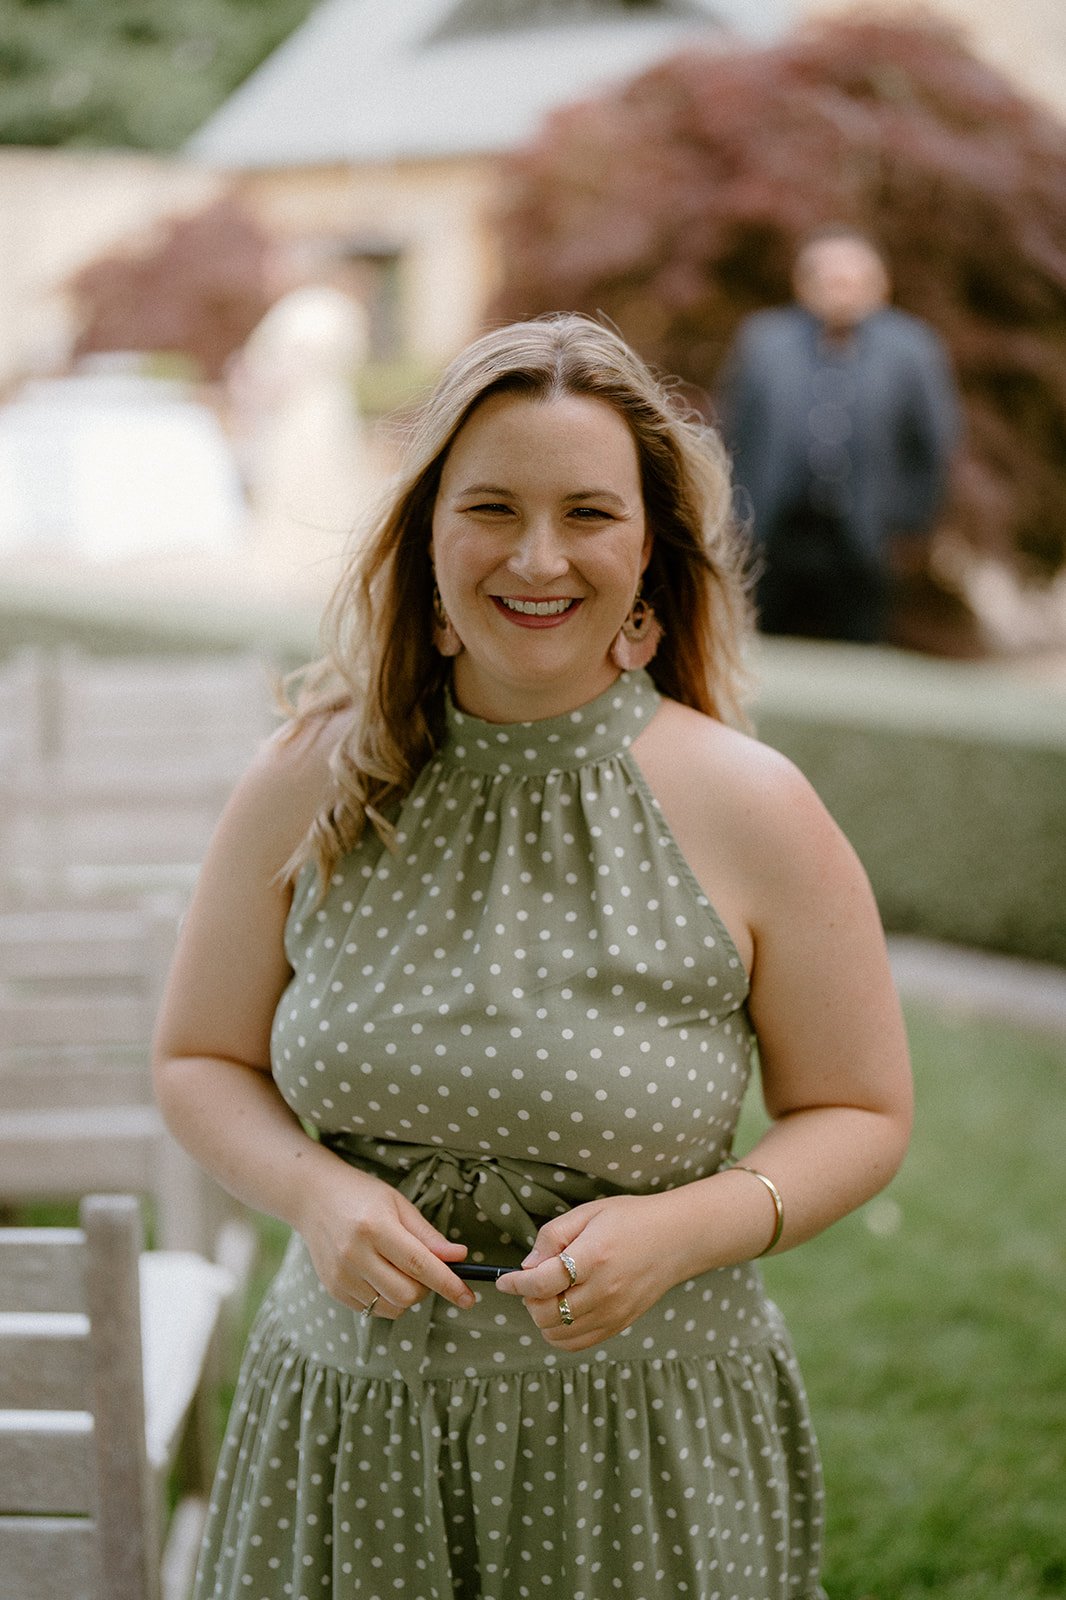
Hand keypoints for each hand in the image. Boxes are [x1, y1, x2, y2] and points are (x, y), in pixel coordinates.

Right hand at [298, 1156, 474, 1319]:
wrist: (312, 1198)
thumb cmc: (362, 1195)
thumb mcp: (398, 1204)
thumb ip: (428, 1235)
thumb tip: (459, 1257)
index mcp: (375, 1227)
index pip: (419, 1264)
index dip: (448, 1283)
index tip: (468, 1298)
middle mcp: (354, 1254)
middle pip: (407, 1294)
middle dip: (426, 1289)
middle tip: (425, 1269)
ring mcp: (341, 1275)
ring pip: (391, 1307)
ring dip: (407, 1296)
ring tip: (400, 1269)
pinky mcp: (333, 1288)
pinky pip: (372, 1309)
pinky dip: (386, 1298)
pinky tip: (380, 1273)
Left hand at [495, 1193, 684, 1350]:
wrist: (677, 1238)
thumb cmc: (631, 1219)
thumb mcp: (588, 1213)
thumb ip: (553, 1236)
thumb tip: (527, 1265)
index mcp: (592, 1257)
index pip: (540, 1283)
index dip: (515, 1283)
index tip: (505, 1280)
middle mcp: (602, 1291)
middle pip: (545, 1313)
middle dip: (529, 1300)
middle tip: (533, 1282)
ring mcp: (613, 1312)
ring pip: (558, 1334)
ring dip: (543, 1318)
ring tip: (550, 1296)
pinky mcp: (620, 1324)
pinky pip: (578, 1343)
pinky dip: (561, 1333)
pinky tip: (563, 1312)